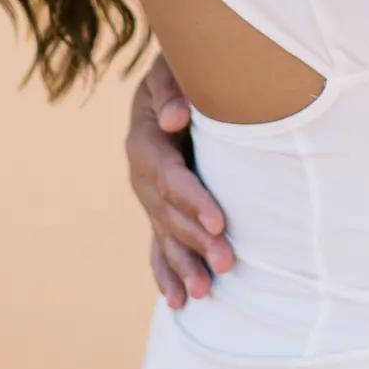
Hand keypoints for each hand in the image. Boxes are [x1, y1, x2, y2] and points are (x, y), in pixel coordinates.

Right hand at [126, 55, 233, 307]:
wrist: (170, 77)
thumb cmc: (180, 67)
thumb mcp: (172, 68)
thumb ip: (174, 89)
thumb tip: (176, 118)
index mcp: (145, 140)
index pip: (170, 177)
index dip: (194, 199)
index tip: (220, 220)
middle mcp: (142, 174)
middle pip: (169, 213)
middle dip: (197, 239)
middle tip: (226, 262)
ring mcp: (148, 195)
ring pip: (165, 234)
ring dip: (183, 264)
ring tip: (203, 292)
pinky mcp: (158, 207)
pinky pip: (158, 243)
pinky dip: (166, 272)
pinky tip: (176, 301)